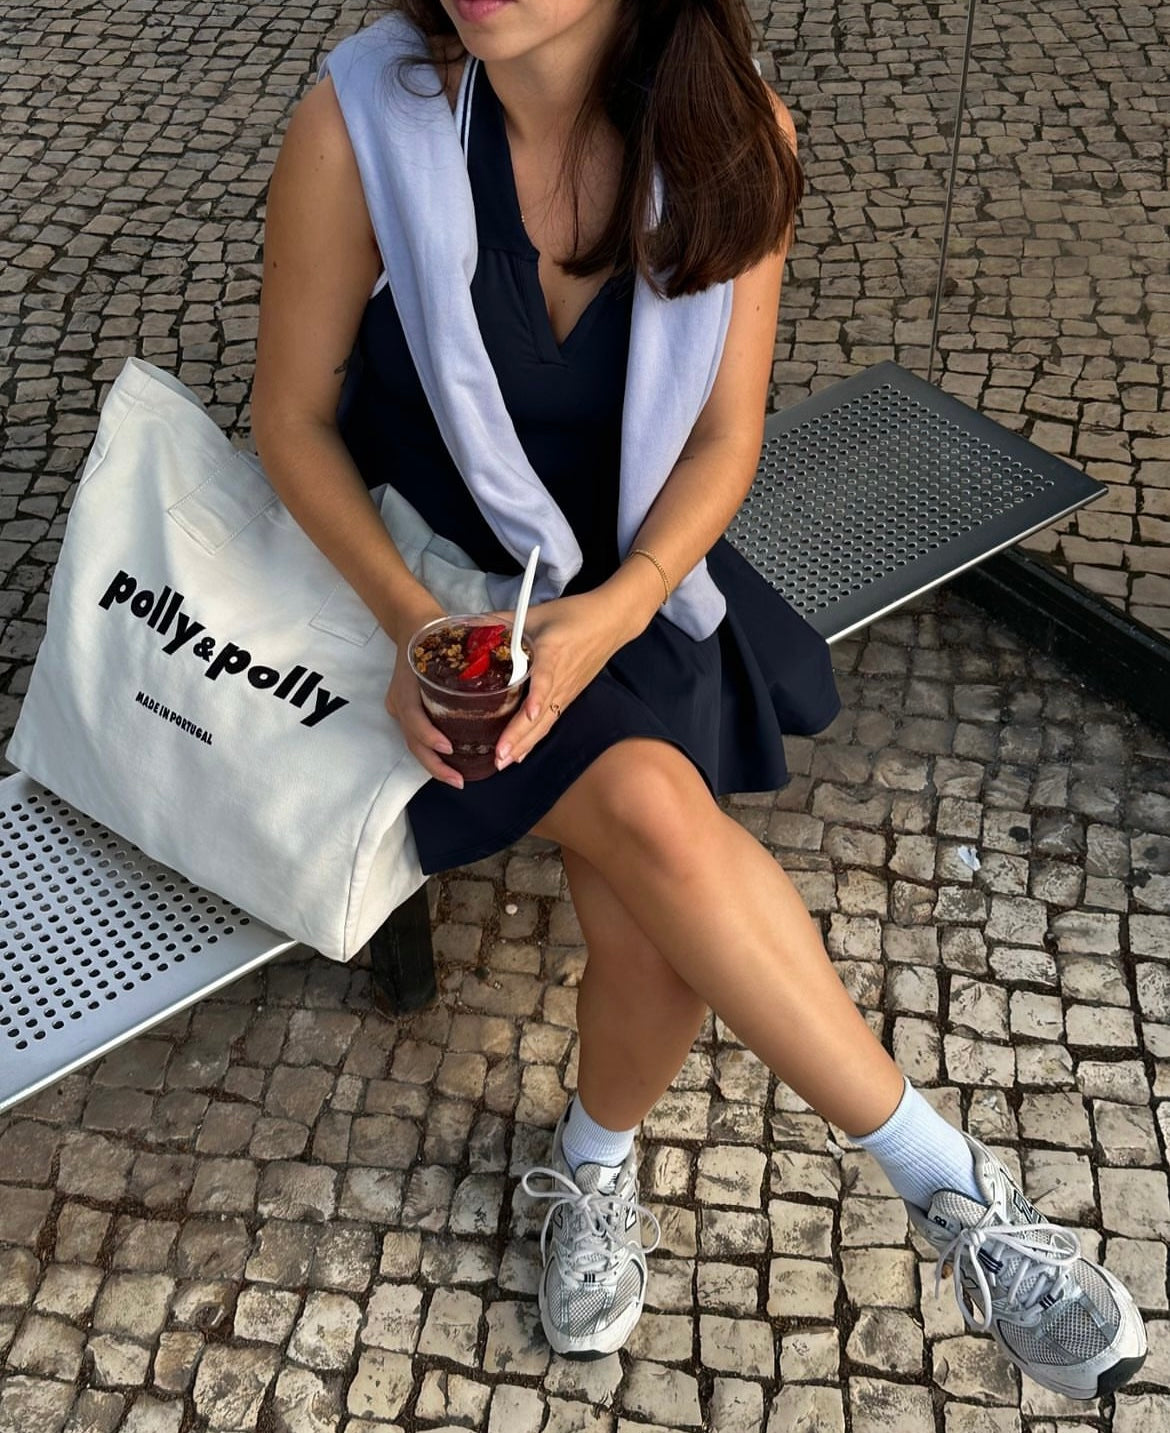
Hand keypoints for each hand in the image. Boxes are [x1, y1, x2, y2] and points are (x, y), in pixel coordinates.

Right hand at [385, 604, 465, 789]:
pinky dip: (435, 754)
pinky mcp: (407, 711)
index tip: (449, 747)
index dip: (428, 734)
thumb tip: (516, 668)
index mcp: (408, 681)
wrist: (413, 624)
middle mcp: (400, 699)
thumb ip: (477, 654)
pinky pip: (419, 737)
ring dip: (435, 764)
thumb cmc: (439, 630)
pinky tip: (454, 764)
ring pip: (414, 743)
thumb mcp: (454, 639)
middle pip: (412, 739)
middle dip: (434, 763)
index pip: (412, 715)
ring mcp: (401, 707)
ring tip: (458, 778)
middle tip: (458, 779)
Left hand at [494, 590, 632, 770]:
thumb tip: (472, 625)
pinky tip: (520, 753)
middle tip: (499, 756)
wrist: (611, 621)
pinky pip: (551, 720)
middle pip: (542, 713)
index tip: (530, 714)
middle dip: (520, 736)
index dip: (537, 697)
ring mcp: (567, 690)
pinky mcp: (569, 695)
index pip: (545, 678)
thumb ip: (503, 619)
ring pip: (546, 722)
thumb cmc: (575, 614)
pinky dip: (535, 738)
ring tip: (504, 762)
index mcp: (553, 652)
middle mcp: (561, 678)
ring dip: (525, 744)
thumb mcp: (537, 612)